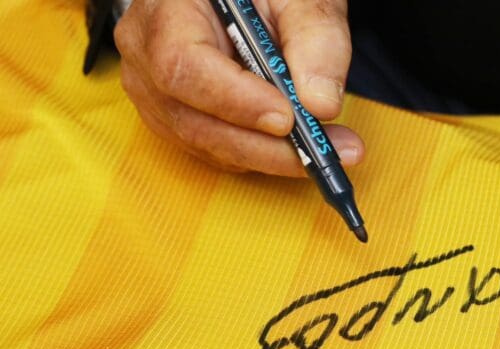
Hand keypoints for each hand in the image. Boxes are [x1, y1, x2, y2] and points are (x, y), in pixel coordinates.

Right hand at [115, 0, 362, 175]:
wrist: (239, 0)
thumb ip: (315, 37)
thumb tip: (321, 104)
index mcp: (167, 9)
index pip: (183, 65)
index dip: (237, 101)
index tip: (289, 118)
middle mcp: (146, 55)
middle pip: (194, 120)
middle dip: (266, 146)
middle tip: (327, 152)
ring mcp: (154, 93)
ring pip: (207, 144)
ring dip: (271, 157)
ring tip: (328, 150)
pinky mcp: (175, 119)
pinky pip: (216, 151)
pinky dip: (261, 156)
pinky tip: (299, 146)